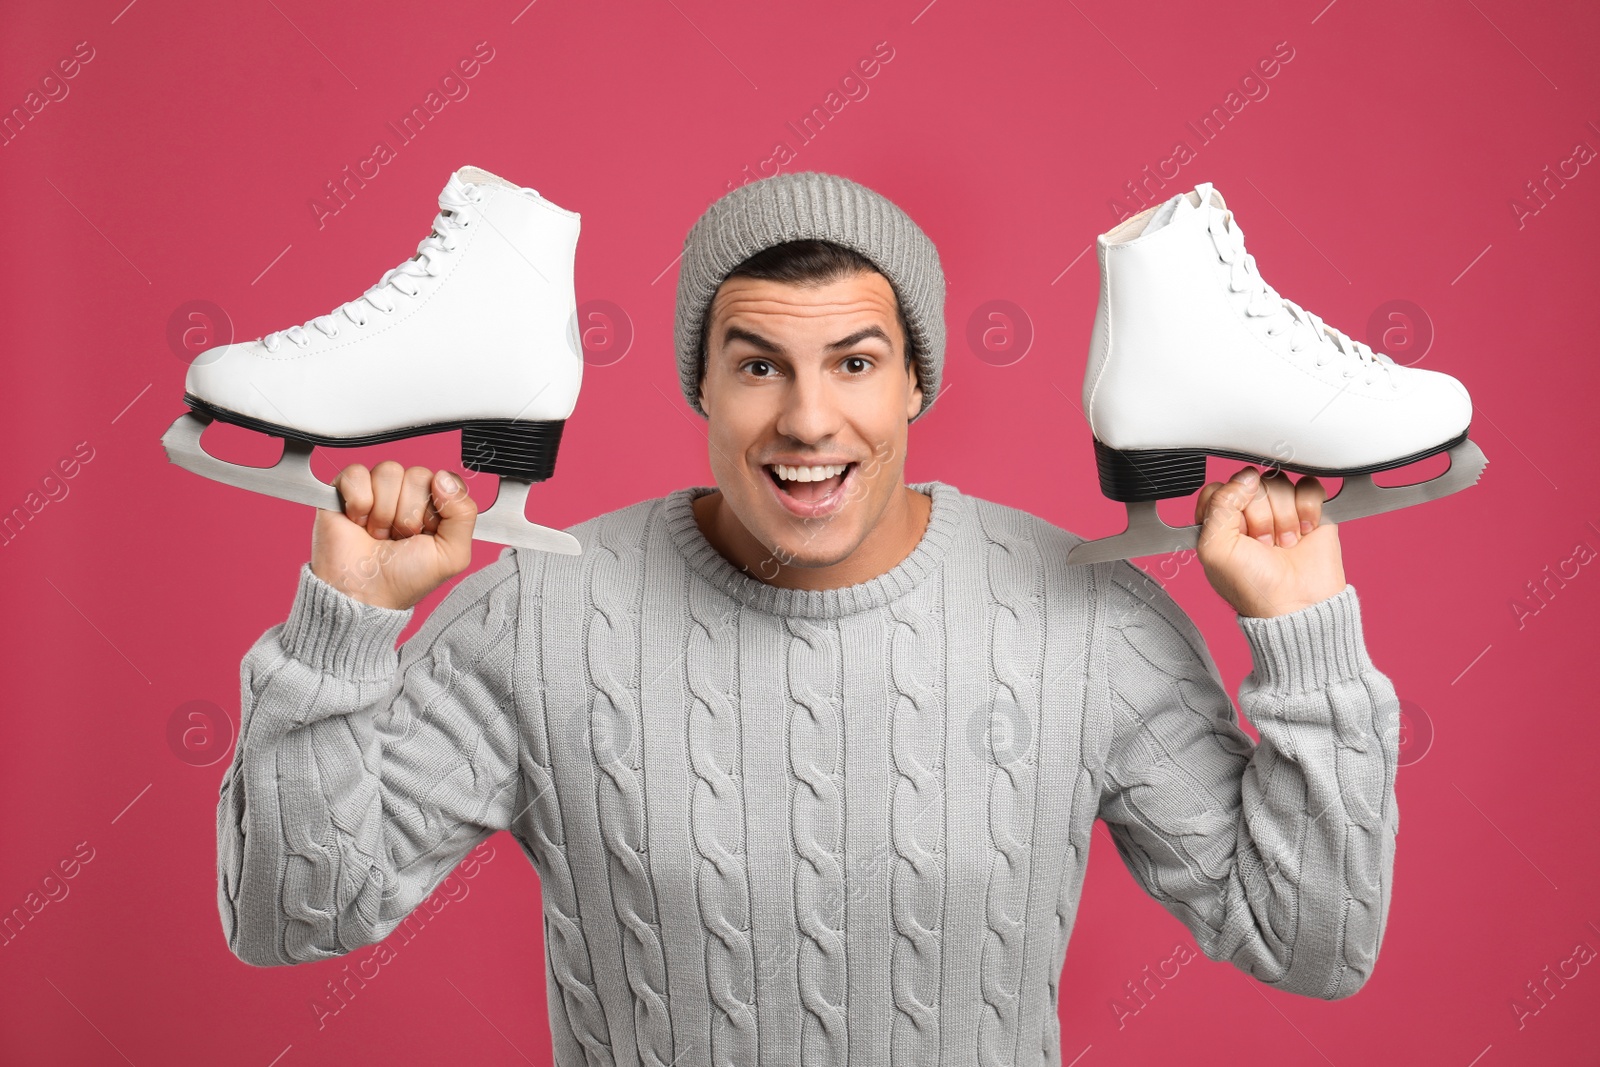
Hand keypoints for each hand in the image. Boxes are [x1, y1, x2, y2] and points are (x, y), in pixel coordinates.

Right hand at [310, 461, 477, 610]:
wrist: (364, 593)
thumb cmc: (405, 578)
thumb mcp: (452, 554)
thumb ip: (464, 514)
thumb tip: (444, 477)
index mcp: (435, 505)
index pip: (446, 479)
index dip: (438, 506)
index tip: (428, 531)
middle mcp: (407, 494)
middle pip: (417, 475)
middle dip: (408, 514)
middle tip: (399, 538)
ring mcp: (377, 489)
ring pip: (389, 472)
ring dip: (384, 511)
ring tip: (378, 534)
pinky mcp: (346, 489)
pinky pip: (357, 473)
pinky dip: (359, 503)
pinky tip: (358, 523)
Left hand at [1193, 466, 1346, 618]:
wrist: (1298, 603)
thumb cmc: (1253, 586)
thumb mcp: (1215, 549)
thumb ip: (1218, 506)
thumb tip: (1245, 477)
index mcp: (1220, 521)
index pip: (1220, 487)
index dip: (1231, 506)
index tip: (1238, 530)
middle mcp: (1248, 512)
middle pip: (1252, 483)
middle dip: (1260, 516)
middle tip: (1263, 543)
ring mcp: (1280, 509)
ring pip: (1279, 483)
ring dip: (1284, 517)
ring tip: (1284, 543)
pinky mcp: (1309, 509)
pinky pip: (1308, 486)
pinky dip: (1307, 509)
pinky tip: (1305, 532)